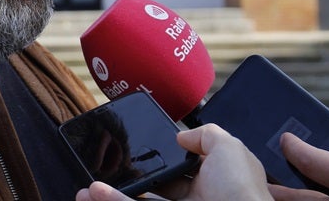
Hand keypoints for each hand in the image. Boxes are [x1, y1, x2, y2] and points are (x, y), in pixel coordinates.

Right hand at [75, 124, 270, 200]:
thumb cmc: (242, 192)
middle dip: (132, 180)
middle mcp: (196, 199)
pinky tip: (93, 193)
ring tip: (86, 191)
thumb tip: (182, 136)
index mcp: (215, 180)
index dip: (165, 159)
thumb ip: (207, 134)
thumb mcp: (231, 148)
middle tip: (109, 172)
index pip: (186, 167)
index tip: (141, 151)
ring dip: (111, 195)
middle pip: (157, 187)